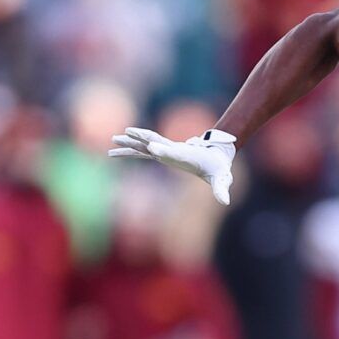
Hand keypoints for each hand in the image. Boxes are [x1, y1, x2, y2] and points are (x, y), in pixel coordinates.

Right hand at [109, 127, 235, 205]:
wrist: (216, 156)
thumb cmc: (218, 168)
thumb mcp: (221, 178)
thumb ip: (222, 189)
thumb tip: (225, 202)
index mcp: (184, 155)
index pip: (171, 151)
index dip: (162, 149)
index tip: (151, 147)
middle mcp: (172, 150)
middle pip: (151, 141)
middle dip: (137, 139)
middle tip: (119, 136)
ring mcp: (166, 150)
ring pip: (143, 145)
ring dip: (129, 142)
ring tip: (113, 139)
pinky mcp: (163, 154)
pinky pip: (143, 152)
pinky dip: (131, 150)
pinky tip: (117, 151)